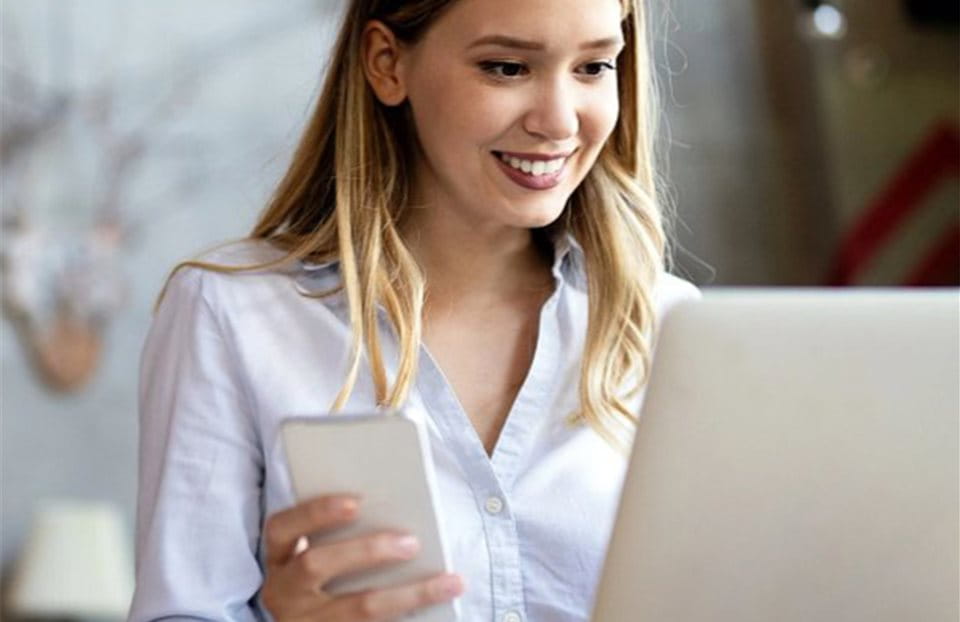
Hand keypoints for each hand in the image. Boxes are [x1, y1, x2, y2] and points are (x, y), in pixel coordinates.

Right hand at [260, 495, 463, 620]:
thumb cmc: (328, 576)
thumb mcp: (320, 554)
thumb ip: (342, 535)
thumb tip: (399, 511)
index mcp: (280, 560)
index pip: (282, 528)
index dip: (316, 513)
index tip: (356, 502)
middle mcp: (284, 593)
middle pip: (316, 565)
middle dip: (367, 551)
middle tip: (412, 542)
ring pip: (358, 609)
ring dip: (408, 594)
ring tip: (448, 581)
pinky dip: (409, 616)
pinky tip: (441, 603)